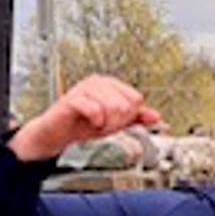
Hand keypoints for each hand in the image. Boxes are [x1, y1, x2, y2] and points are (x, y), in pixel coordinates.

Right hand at [10, 75, 160, 161]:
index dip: (127, 116)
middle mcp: (98, 81)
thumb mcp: (115, 122)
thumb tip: (156, 116)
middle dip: (116, 121)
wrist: (58, 133)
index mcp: (110, 83)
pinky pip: (95, 111)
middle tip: (101, 123)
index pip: (135, 98)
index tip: (113, 120)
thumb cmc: (84, 124)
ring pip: (112, 107)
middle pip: (125, 104)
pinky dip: (95, 122)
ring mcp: (84, 88)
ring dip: (105, 123)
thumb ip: (135, 117)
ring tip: (94, 124)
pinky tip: (88, 122)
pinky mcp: (73, 99)